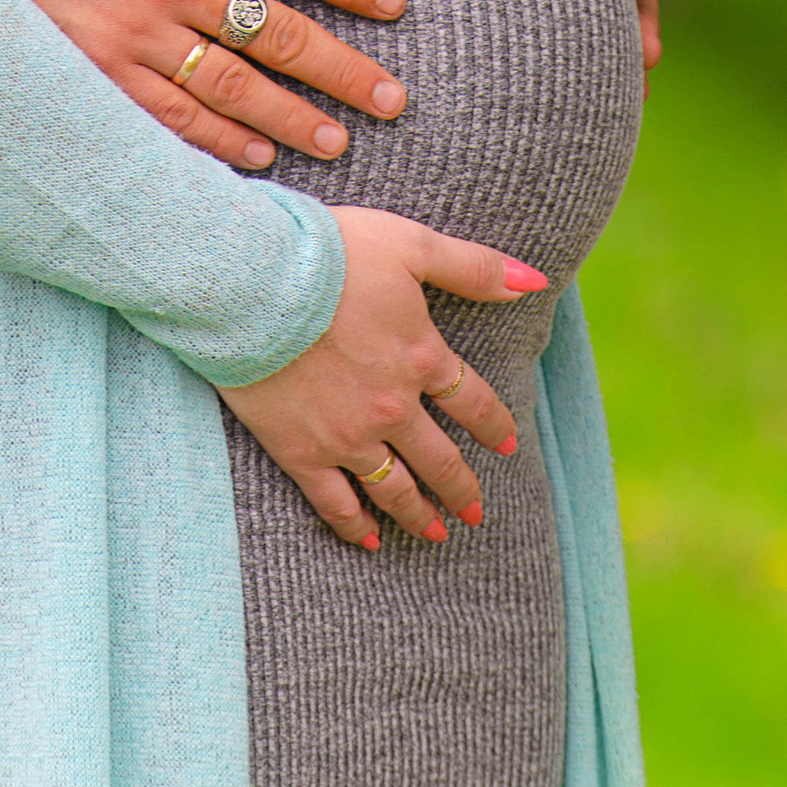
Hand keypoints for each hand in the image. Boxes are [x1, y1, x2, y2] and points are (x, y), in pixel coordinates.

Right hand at [0, 0, 409, 175]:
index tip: (393, 5)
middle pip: (280, 37)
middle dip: (344, 71)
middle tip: (394, 100)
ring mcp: (136, 39)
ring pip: (234, 89)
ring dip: (292, 119)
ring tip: (338, 140)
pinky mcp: (99, 75)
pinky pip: (172, 118)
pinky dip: (218, 143)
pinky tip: (254, 159)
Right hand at [217, 206, 541, 550]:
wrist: (253, 282)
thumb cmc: (331, 254)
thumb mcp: (411, 245)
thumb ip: (473, 267)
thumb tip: (533, 282)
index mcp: (421, 357)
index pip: (472, 403)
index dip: (493, 426)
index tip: (505, 446)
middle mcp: (393, 407)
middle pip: (438, 459)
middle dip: (460, 488)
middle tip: (474, 512)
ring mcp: (348, 436)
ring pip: (394, 489)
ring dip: (418, 515)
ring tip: (435, 534)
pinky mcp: (302, 452)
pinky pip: (335, 502)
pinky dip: (354, 526)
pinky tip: (369, 540)